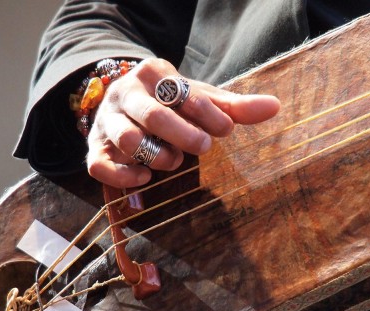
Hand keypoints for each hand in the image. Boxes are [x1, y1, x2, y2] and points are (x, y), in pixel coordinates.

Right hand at [86, 58, 279, 187]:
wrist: (125, 105)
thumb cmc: (170, 104)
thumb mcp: (199, 101)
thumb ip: (233, 107)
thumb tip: (275, 107)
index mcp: (153, 74)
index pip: (181, 93)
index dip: (208, 114)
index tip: (226, 130)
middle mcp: (126, 93)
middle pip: (154, 116)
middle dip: (184, 135)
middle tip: (205, 146)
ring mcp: (107, 121)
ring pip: (128, 140)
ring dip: (158, 156)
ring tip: (174, 161)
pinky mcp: (94, 148)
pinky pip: (100, 165)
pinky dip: (124, 176)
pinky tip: (146, 178)